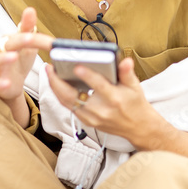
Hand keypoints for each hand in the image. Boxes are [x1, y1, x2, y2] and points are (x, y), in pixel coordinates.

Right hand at [0, 7, 52, 127]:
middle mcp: (1, 53)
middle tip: (29, 38)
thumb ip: (28, 28)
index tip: (33, 22)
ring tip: (14, 57)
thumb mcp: (28, 45)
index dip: (25, 29)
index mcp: (9, 42)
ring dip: (4, 58)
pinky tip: (7, 83)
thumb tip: (30, 9)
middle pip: (6, 44)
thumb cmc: (19, 62)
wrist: (12, 86)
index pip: (18, 34)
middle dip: (18, 40)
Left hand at [44, 57, 168, 149]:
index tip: (76, 66)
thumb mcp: (135, 86)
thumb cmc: (135, 104)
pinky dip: (60, 94)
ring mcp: (91, 117)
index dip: (87, 76)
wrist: (138, 128)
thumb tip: (125, 61)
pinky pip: (68, 106)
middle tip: (49, 67)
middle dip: (57, 82)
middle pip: (73, 96)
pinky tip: (56, 83)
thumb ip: (127, 73)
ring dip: (55, 87)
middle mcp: (100, 110)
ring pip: (66, 102)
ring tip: (49, 72)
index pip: (99, 86)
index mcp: (114, 99)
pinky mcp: (86, 121)